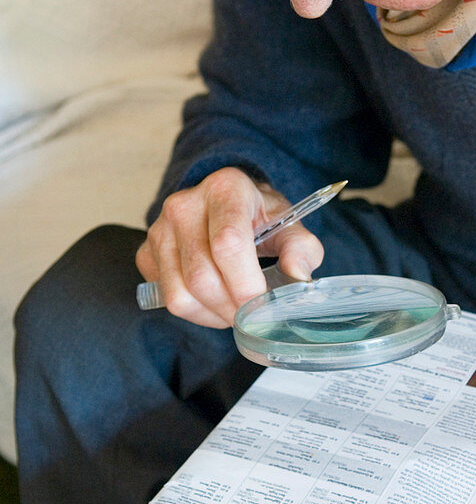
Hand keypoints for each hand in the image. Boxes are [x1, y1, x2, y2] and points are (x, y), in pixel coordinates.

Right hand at [136, 168, 323, 326]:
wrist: (225, 205)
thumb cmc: (259, 217)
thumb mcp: (289, 224)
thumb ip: (301, 249)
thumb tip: (299, 277)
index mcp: (225, 189)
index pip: (227, 244)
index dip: (246, 284)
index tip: (263, 303)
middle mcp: (184, 204)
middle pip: (202, 277)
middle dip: (232, 307)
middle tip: (253, 314)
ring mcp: (159, 229)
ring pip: (181, 295)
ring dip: (214, 314)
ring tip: (235, 308)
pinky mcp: (146, 252)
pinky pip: (168, 298)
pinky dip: (196, 313)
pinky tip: (214, 301)